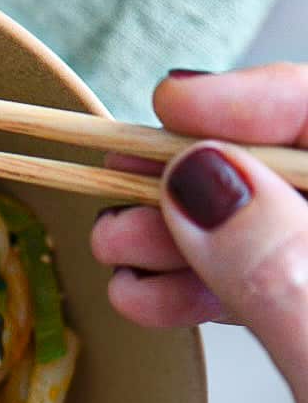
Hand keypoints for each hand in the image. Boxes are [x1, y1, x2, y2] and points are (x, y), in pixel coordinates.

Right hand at [91, 65, 307, 402]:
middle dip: (212, 171)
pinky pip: (267, 294)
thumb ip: (287, 280)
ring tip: (115, 248)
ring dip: (191, 233)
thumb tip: (207, 177)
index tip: (176, 110)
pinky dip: (202, 289)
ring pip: (277, 235)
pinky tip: (143, 297)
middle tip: (119, 186)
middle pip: (306, 181)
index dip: (271, 106)